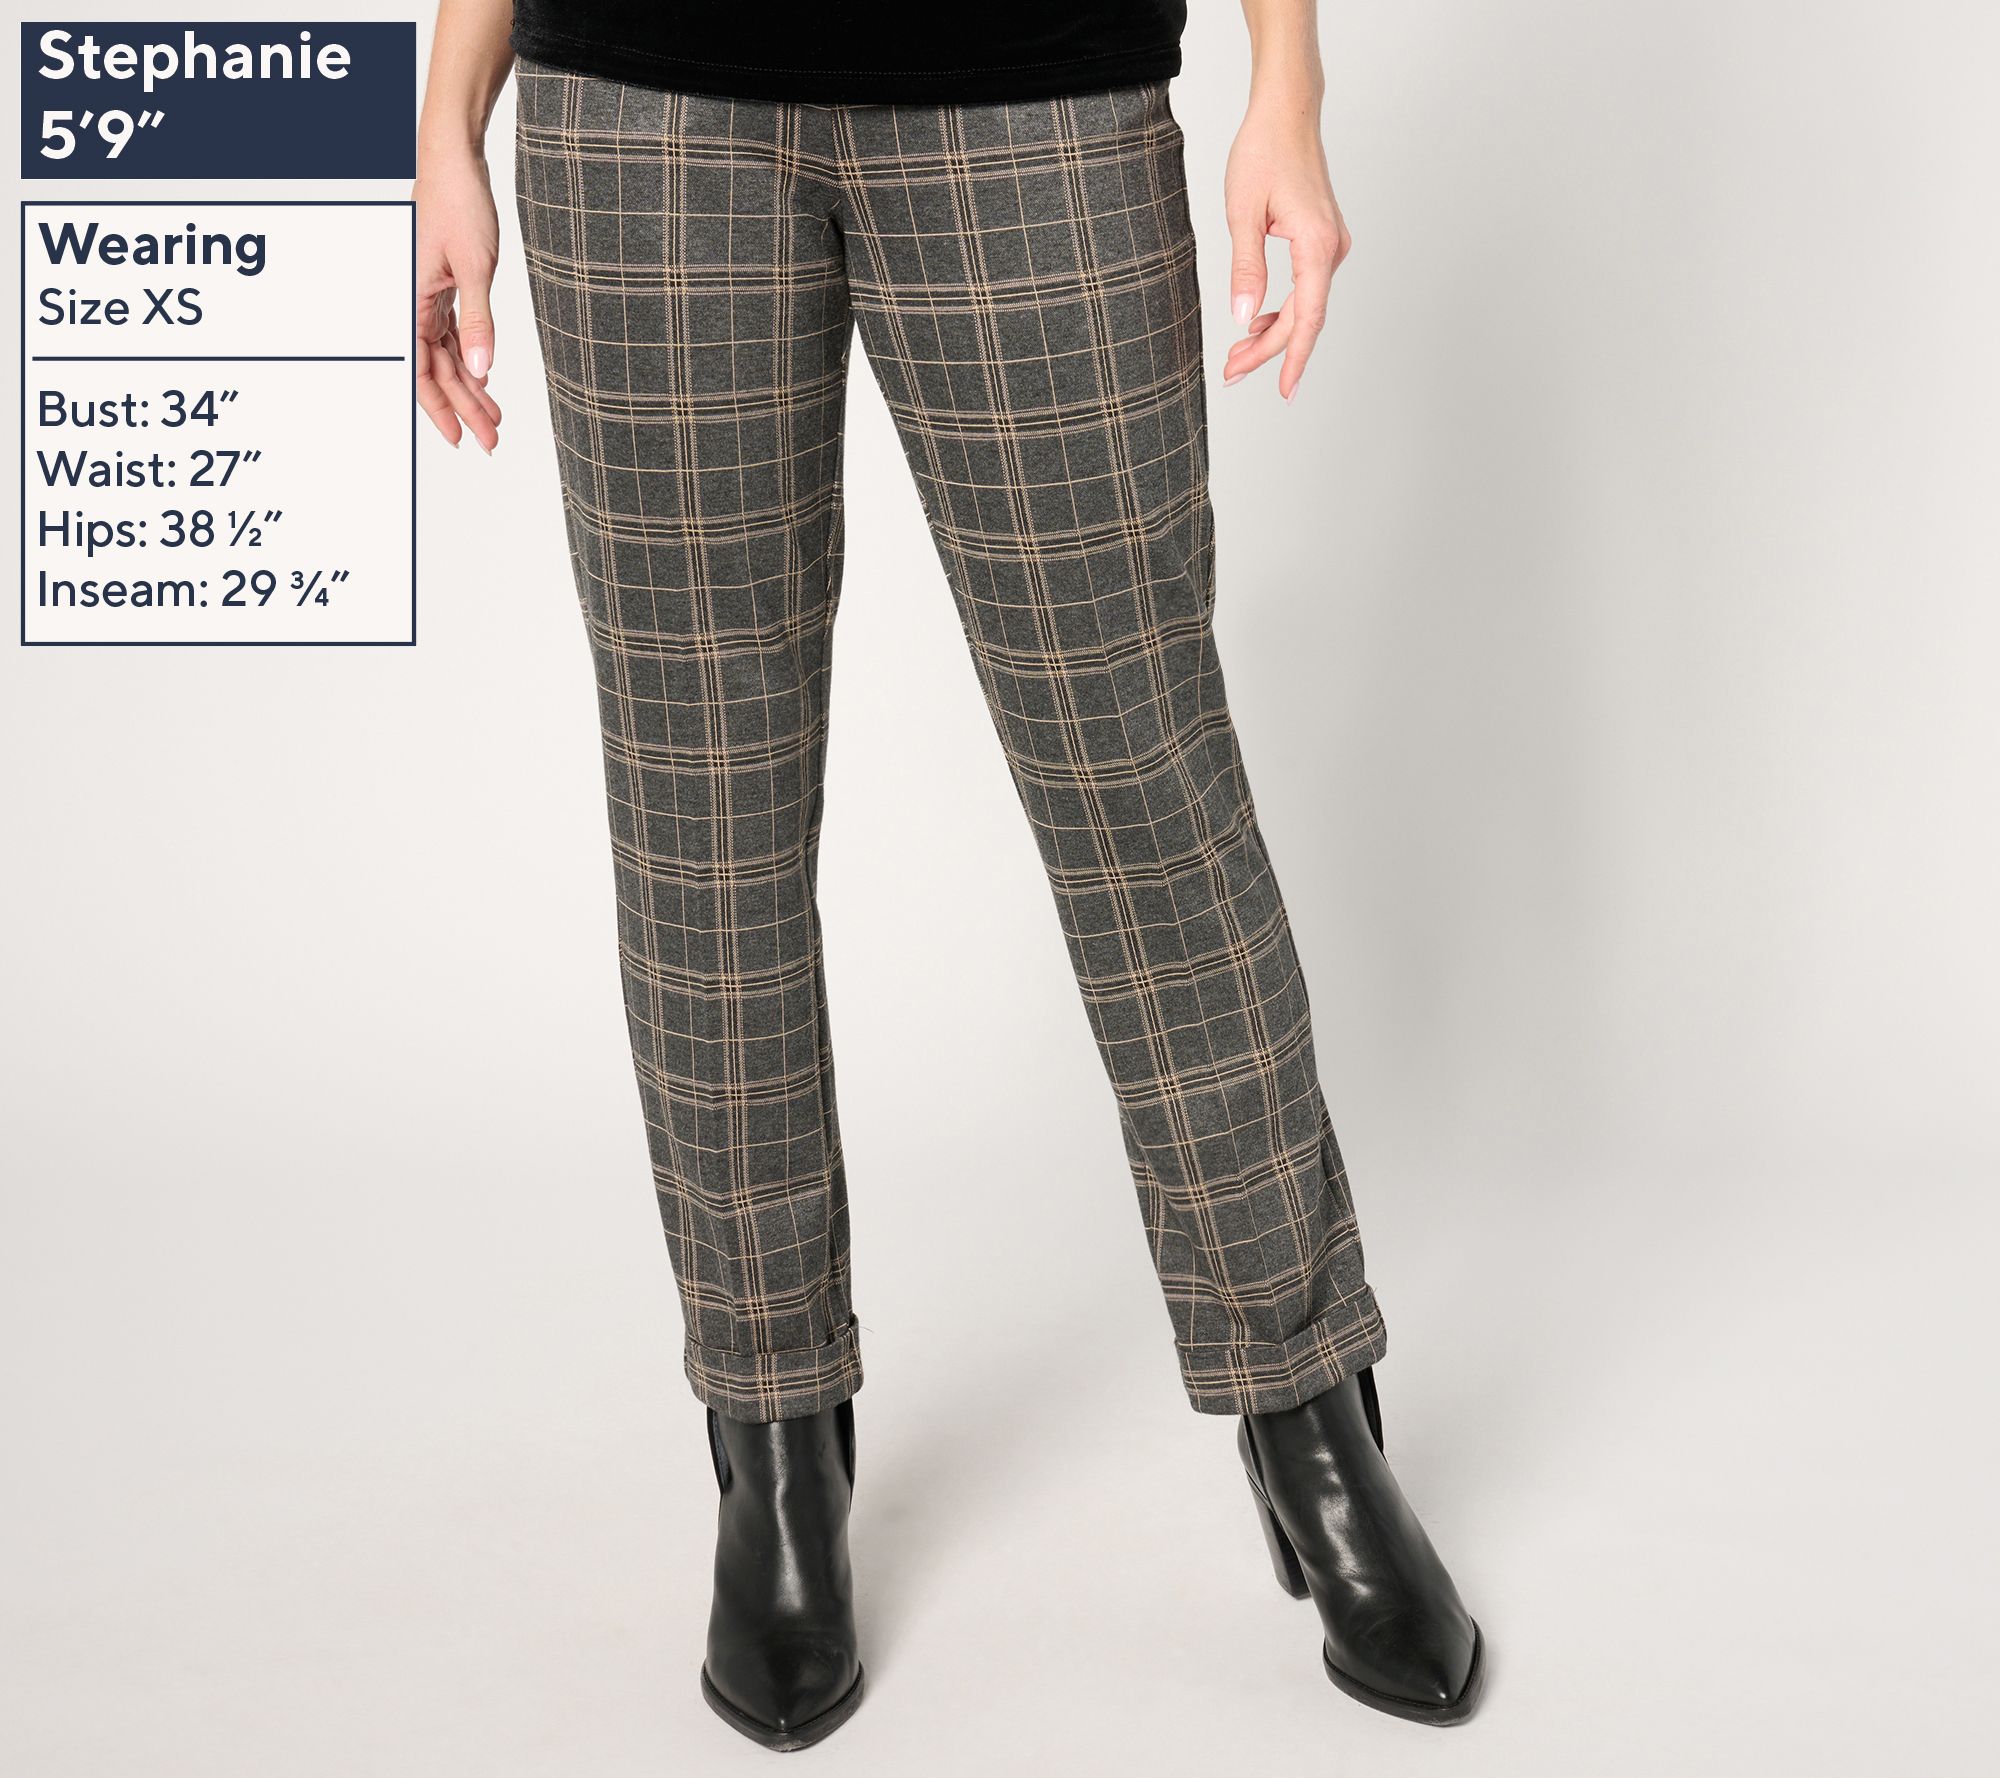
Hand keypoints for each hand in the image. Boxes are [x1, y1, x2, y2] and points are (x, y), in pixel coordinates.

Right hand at [413, 144, 502, 450]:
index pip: (421, 369)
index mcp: (410, 299)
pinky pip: (452, 334)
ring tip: (494, 419)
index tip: (462, 436)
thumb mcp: (475, 267)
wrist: (456, 162)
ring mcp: (428, 295)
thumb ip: (479, 320)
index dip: (440, 407)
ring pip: (446, 355)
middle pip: (436, 369)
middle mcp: (413, 301)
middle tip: (490, 440)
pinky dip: (469, 358)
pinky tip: (484, 379)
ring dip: (470, 387)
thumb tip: (481, 367)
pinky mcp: (443, 287)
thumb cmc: (459, 203)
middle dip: (464, 407)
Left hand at [1221, 95, 1351, 400]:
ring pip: (1305, 305)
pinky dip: (1283, 308)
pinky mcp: (1324, 239)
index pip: (1308, 319)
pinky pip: (1306, 287)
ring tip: (1237, 354)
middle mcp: (1332, 248)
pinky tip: (1258, 321)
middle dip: (1267, 350)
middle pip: (1303, 318)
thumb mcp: (1243, 214)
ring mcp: (1331, 244)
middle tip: (1230, 373)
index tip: (1284, 391)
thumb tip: (1244, 317)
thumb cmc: (1264, 152)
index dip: (1292, 358)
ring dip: (1273, 331)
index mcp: (1317, 245)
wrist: (1287, 112)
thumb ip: (1246, 269)